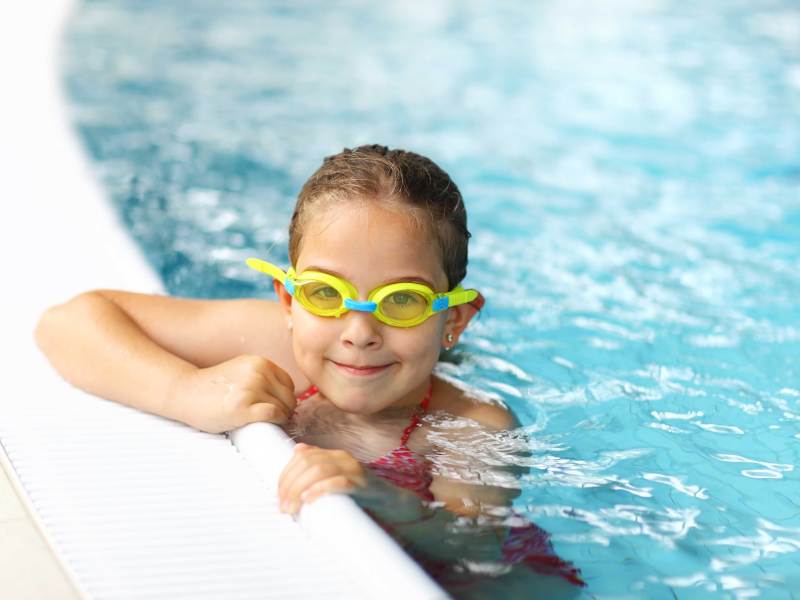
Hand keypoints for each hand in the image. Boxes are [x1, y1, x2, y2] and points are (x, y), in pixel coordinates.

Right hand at [169, 355, 294, 432]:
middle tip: (275, 420)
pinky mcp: (243, 407)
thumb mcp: (242, 371)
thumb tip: (287, 397)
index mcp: (259, 362)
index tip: (278, 407)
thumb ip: (262, 377)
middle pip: (288, 397)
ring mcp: (251, 389)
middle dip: (285, 410)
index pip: (288, 383)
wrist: (185, 392)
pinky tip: (269, 425)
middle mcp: (258, 372)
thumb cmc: (213, 387)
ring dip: (280, 418)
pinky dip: (276, 421)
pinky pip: (273, 414)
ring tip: (268, 423)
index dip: (285, 398)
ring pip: (283, 407)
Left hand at [278, 443, 366, 514]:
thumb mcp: (336, 476)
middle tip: (283, 506)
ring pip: (320, 471)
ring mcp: (354, 470)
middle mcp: (343, 458)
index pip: (302, 457)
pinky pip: (339, 483)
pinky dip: (321, 489)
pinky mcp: (363, 485)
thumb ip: (319, 464)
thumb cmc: (360, 493)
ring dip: (300, 490)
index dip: (286, 475)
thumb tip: (297, 450)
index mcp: (334, 455)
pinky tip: (309, 499)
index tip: (278, 495)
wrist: (390, 502)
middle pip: (308, 463)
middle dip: (290, 485)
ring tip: (292, 508)